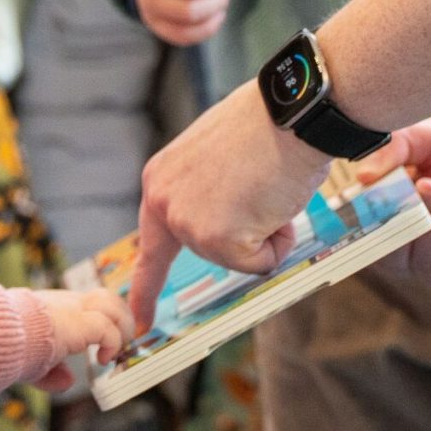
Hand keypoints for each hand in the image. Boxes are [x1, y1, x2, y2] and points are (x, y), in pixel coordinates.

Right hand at [33, 287, 137, 391]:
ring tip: (118, 351)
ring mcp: (72, 309)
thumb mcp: (31, 363)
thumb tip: (68, 382)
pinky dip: (112, 343)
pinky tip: (103, 359)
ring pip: (112, 302)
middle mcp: (67, 303)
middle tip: (123, 344)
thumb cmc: (6, 347)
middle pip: (106, 296)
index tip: (109, 343)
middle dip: (122, 318)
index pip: (90, 302)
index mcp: (57, 308)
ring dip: (122, 327)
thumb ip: (50, 372)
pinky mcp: (76, 323)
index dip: (106, 319)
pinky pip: (107, 327)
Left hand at [129, 79, 332, 325]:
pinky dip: (279, 240)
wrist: (292, 112)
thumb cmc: (266, 125)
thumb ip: (206, 190)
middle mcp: (164, 203)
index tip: (138, 319)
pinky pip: (261, 263)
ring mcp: (189, 224)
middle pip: (213, 249)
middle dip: (243, 240)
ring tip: (268, 183)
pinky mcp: (218, 240)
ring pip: (240, 257)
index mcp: (160, 180)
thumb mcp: (215, 157)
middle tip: (262, 192)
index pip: (151, 243)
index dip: (147, 286)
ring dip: (266, 230)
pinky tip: (275, 197)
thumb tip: (225, 216)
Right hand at [365, 114, 430, 293]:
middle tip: (388, 187)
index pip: (364, 231)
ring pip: (420, 259)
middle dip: (385, 219)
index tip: (348, 191)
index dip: (352, 216)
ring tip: (430, 183)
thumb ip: (394, 148)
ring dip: (422, 219)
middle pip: (385, 252)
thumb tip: (360, 175)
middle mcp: (422, 249)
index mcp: (401, 219)